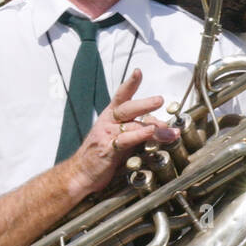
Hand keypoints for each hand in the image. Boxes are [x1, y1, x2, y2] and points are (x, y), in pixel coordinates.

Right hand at [70, 69, 178, 196]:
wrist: (79, 173)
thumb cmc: (102, 153)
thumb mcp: (120, 137)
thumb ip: (138, 129)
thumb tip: (162, 126)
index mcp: (110, 116)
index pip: (121, 96)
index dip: (130, 84)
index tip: (138, 72)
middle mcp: (108, 122)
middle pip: (128, 108)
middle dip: (145, 103)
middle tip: (160, 99)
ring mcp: (107, 135)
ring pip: (131, 125)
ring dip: (152, 126)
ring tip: (166, 127)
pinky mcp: (108, 150)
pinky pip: (125, 141)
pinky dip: (138, 136)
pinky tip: (149, 133)